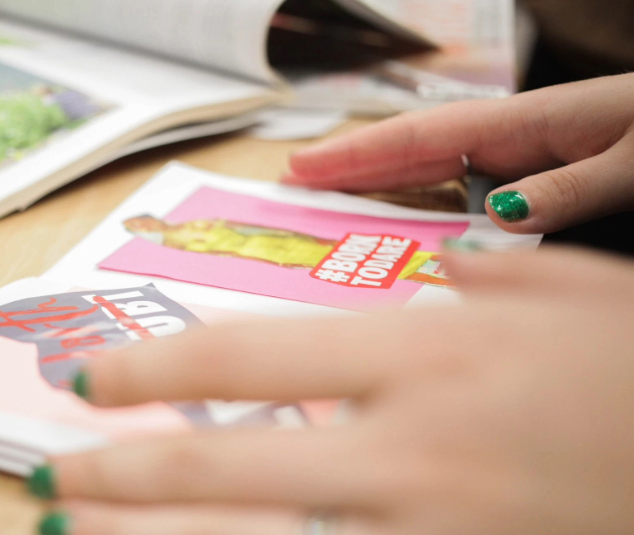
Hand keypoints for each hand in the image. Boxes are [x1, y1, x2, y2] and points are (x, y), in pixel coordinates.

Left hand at [29, 247, 633, 534]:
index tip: (90, 381)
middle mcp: (409, 451)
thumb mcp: (575, 302)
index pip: (249, 355)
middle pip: (225, 464)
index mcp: (425, 359)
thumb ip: (495, 281)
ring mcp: (430, 534)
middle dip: (122, 476)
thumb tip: (448, 268)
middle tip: (51, 481)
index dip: (155, 367)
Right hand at [283, 74, 633, 233]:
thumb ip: (571, 187)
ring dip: (380, 181)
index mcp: (530, 121)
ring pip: (435, 166)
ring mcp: (525, 154)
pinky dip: (424, 199)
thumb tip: (495, 217)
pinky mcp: (539, 176)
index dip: (359, 152)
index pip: (424, 135)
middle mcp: (516, 135)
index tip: (301, 167)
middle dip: (352, 162)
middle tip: (291, 184)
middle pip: (415, 146)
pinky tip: (407, 219)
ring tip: (330, 199)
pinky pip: (464, 187)